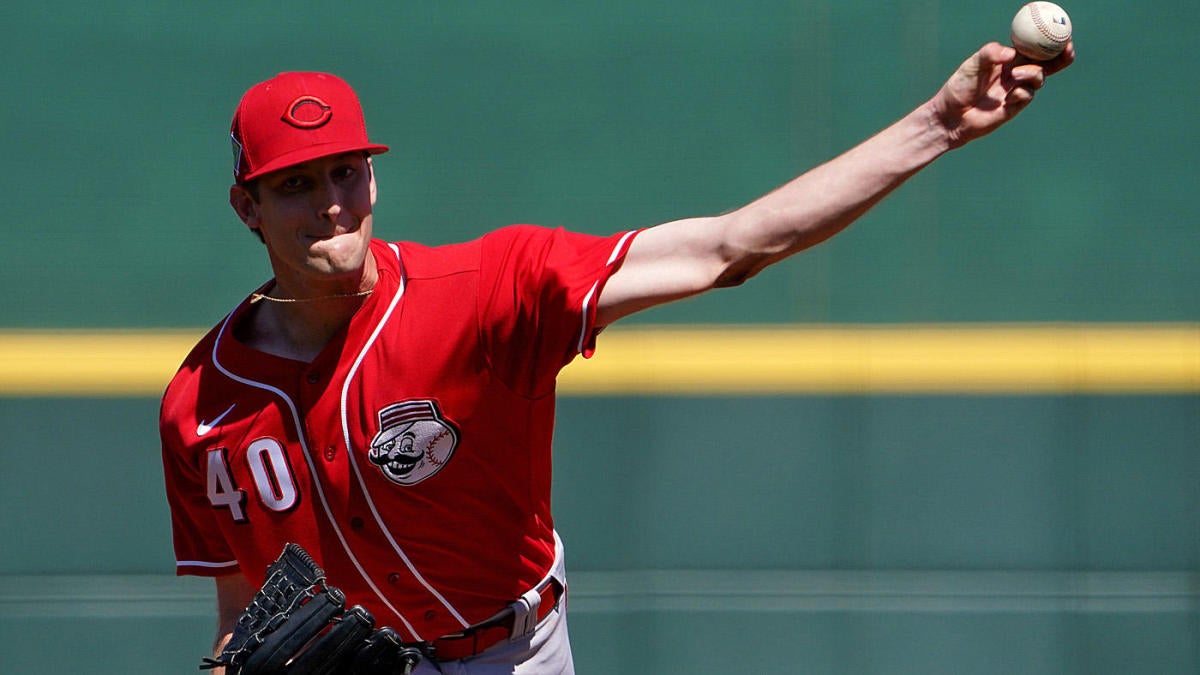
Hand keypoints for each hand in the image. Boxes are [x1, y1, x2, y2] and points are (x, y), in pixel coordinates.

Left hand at [930, 41, 1073, 148]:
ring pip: (1039, 77)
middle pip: (1046, 63)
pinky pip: (1028, 95)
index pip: (1033, 47)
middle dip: (1061, 56)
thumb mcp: (972, 65)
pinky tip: (1008, 96)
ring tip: (1016, 75)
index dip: (1048, 40)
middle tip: (1068, 48)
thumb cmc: (959, 87)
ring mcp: (1017, 89)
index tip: (1060, 32)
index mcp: (1007, 59)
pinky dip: (1023, 92)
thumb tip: (1011, 52)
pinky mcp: (1015, 106)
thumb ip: (989, 54)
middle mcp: (1015, 73)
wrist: (951, 116)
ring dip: (1033, 73)